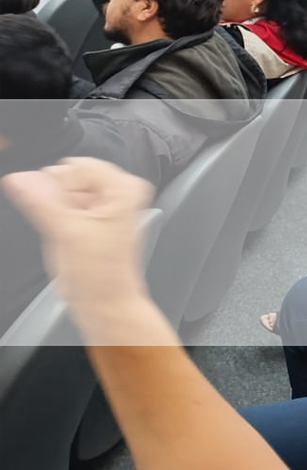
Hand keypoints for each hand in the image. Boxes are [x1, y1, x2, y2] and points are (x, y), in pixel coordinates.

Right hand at [1, 157, 153, 311]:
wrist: (105, 302)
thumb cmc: (98, 275)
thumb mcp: (65, 233)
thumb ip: (40, 201)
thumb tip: (19, 178)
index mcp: (124, 188)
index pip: (75, 166)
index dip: (58, 189)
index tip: (58, 213)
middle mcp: (121, 192)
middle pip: (72, 176)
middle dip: (59, 199)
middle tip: (65, 226)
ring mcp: (110, 205)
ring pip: (67, 191)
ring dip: (58, 210)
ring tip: (68, 234)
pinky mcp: (97, 218)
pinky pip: (68, 205)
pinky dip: (61, 216)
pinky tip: (67, 236)